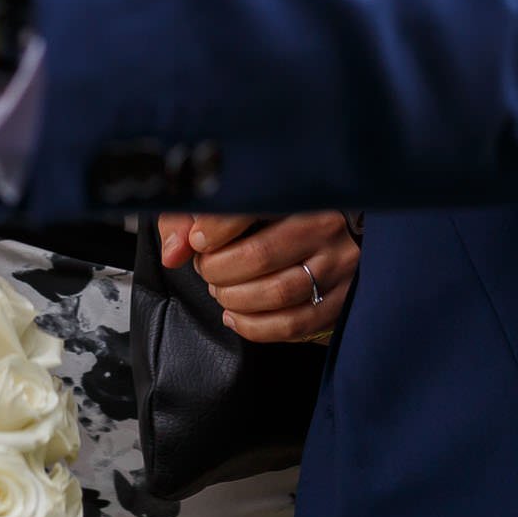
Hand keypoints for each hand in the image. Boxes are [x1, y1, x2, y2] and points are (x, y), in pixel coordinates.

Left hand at [160, 211, 358, 343]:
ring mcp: (340, 264)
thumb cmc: (274, 212)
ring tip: (221, 290)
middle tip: (208, 268)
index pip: (251, 206)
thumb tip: (174, 252)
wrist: (334, 231)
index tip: (197, 241)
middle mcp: (326, 225)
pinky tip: (235, 316)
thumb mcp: (231, 198)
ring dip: (235, 300)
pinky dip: (255, 327)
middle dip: (219, 270)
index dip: (213, 230)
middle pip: (260, 256)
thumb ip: (192, 216)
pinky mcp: (343, 298)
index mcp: (300, 189)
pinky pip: (296, 324)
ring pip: (278, 293)